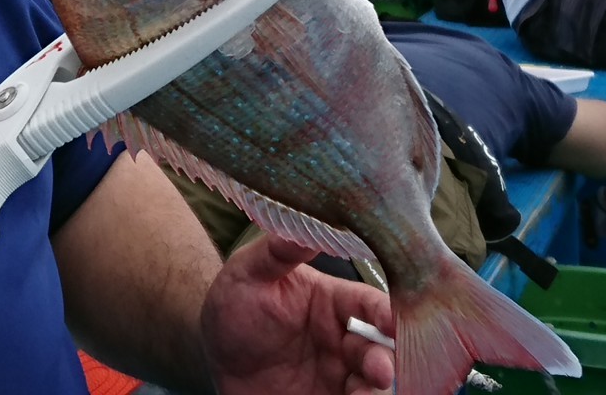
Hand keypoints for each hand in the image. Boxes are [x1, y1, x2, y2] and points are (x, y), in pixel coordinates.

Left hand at [202, 239, 395, 394]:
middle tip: (378, 372)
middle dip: (385, 360)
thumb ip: (277, 252)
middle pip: (380, 348)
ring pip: (373, 384)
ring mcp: (339, 373)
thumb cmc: (234, 304)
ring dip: (375, 391)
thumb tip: (306, 226)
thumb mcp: (248, 273)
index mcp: (334, 301)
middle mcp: (344, 338)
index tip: (392, 322)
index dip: (387, 312)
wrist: (213, 354)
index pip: (369, 304)